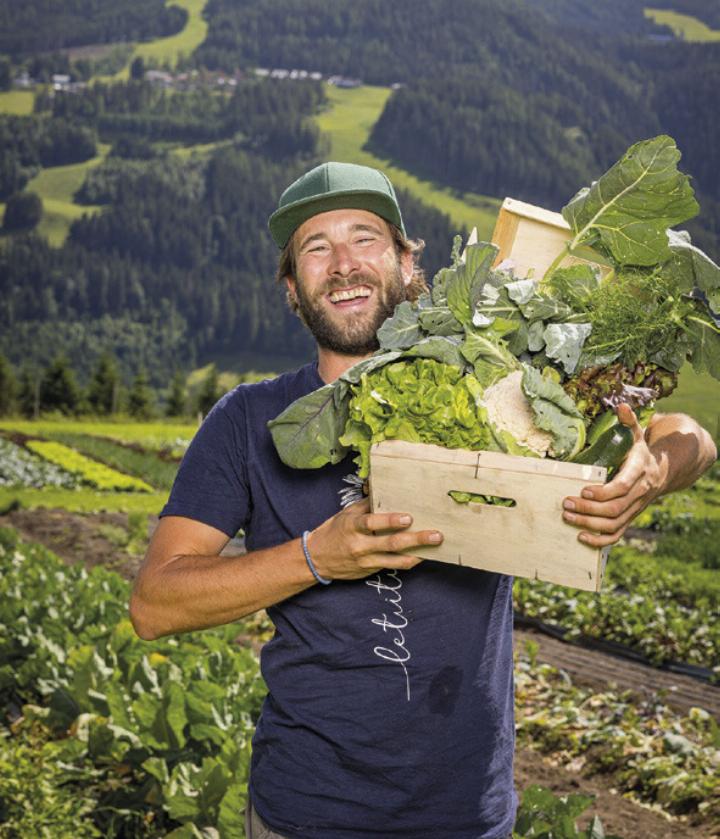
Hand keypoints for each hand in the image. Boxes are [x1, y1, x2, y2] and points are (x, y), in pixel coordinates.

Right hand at [305, 498, 442, 580]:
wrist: (317, 559)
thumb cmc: (334, 531)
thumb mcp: (346, 513)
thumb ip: (366, 503)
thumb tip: (383, 487)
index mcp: (352, 526)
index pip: (372, 523)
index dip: (391, 521)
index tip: (409, 518)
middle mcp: (360, 545)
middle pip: (391, 544)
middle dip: (416, 539)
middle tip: (436, 535)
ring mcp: (366, 560)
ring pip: (395, 560)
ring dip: (417, 554)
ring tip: (435, 548)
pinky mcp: (370, 571)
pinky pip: (393, 566)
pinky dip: (408, 561)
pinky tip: (421, 556)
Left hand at [562, 404, 666, 547]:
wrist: (662, 472)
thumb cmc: (640, 452)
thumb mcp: (636, 434)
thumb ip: (628, 421)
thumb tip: (622, 406)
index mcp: (639, 471)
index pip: (623, 486)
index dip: (604, 491)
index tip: (584, 490)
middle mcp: (639, 493)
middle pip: (615, 507)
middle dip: (588, 508)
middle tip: (565, 503)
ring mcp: (635, 508)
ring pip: (614, 523)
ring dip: (589, 524)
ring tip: (567, 517)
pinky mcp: (629, 518)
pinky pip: (617, 534)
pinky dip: (600, 540)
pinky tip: (581, 538)